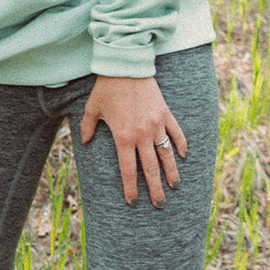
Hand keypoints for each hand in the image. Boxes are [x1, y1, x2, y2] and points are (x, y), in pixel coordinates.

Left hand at [79, 75, 185, 207]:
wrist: (126, 65)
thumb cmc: (107, 87)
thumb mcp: (92, 108)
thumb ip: (88, 127)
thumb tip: (85, 142)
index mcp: (123, 137)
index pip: (129, 170)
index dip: (131, 188)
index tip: (133, 202)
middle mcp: (142, 135)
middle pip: (151, 168)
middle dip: (155, 189)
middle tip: (159, 205)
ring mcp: (156, 125)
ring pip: (166, 154)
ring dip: (171, 172)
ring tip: (174, 187)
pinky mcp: (165, 113)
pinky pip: (176, 133)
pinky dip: (181, 145)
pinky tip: (183, 156)